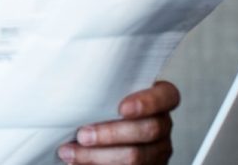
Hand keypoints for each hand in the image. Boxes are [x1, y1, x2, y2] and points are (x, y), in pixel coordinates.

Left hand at [57, 80, 178, 163]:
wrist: (92, 135)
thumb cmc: (96, 107)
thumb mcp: (103, 93)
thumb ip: (100, 87)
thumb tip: (71, 81)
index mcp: (157, 99)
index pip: (167, 96)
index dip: (148, 102)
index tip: (122, 108)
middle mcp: (161, 124)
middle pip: (149, 130)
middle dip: (111, 134)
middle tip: (82, 135)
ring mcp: (157, 150)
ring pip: (136, 156)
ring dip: (98, 155)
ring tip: (70, 152)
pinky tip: (77, 162)